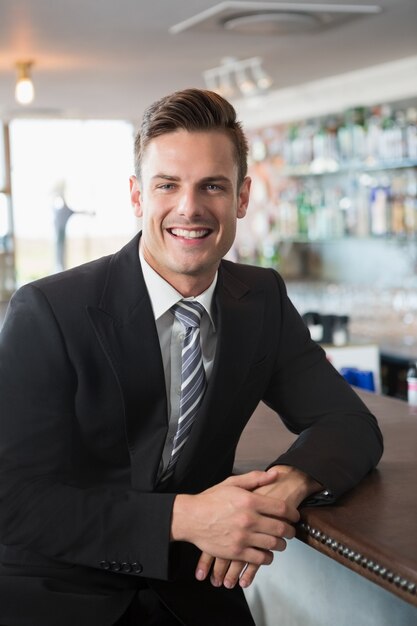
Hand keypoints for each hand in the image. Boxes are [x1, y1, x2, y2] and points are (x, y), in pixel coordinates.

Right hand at [195, 466, 321, 588]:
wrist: (191, 518)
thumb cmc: (211, 500)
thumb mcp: (232, 483)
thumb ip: (255, 478)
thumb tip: (275, 474)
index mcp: (249, 501)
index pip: (281, 508)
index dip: (293, 513)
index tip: (295, 516)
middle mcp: (248, 519)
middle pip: (281, 528)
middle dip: (290, 531)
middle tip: (290, 531)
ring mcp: (242, 537)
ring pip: (273, 545)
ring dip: (280, 544)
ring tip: (279, 542)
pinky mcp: (236, 552)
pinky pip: (260, 559)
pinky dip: (268, 557)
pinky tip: (266, 553)